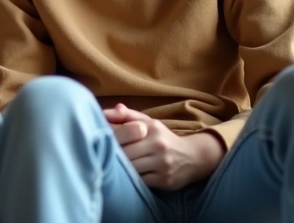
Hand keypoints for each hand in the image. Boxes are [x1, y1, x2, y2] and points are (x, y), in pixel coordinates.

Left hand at [103, 103, 224, 189]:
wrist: (194, 157)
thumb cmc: (162, 138)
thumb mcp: (148, 123)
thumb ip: (126, 116)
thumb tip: (103, 112)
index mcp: (151, 127)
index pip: (121, 133)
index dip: (108, 140)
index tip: (99, 142)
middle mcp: (158, 144)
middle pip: (124, 153)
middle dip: (112, 156)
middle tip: (103, 158)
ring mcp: (163, 163)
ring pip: (131, 168)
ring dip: (121, 169)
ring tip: (113, 167)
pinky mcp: (165, 180)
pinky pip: (141, 181)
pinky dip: (132, 180)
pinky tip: (128, 177)